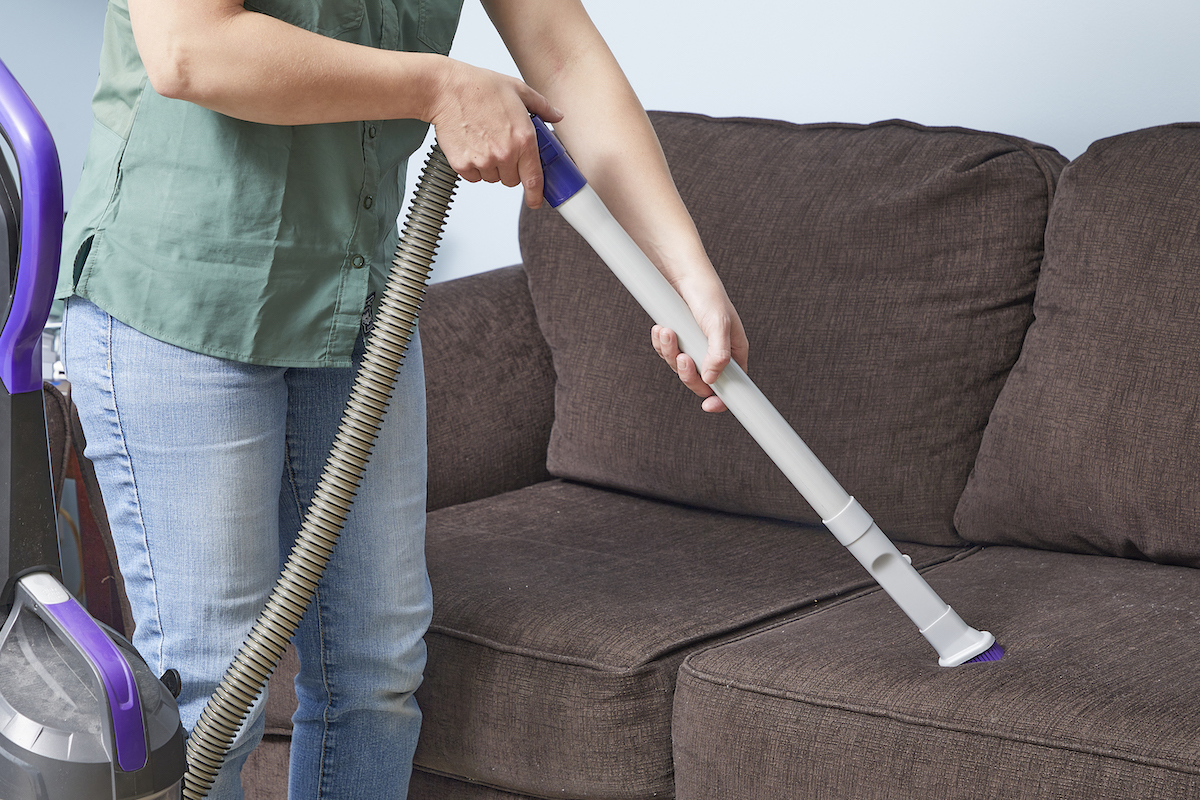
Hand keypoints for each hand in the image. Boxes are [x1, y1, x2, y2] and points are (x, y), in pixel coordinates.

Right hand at [428, 61, 562, 207]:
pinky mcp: (463, 164)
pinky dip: (473, 166)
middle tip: (501, 146)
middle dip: (510, 169)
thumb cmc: (480, 87)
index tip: (535, 200)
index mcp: (523, 139)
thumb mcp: (518, 90)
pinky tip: (471, 145)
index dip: (536, 194)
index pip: (534, 179)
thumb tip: (557, 116)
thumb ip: (542, 106)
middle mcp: (505, 154)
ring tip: (483, 141)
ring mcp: (483, 161)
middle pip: (512, 180)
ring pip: (492, 178)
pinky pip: (473, 177)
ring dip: (491, 167)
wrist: (446, 89)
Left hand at [651, 277, 748, 412]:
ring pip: (680, 368)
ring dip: (670, 353)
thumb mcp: (718, 324)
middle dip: (688, 373)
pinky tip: (661, 328)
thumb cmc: (707, 295)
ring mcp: (694, 348)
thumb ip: (718, 354)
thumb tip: (711, 380)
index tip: (709, 406)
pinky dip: (661, 344)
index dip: (722, 399)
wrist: (682, 273)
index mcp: (733, 352)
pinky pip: (666, 353)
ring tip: (668, 332)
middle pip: (701, 382)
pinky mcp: (677, 340)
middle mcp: (714, 353)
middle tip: (682, 358)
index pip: (733, 386)